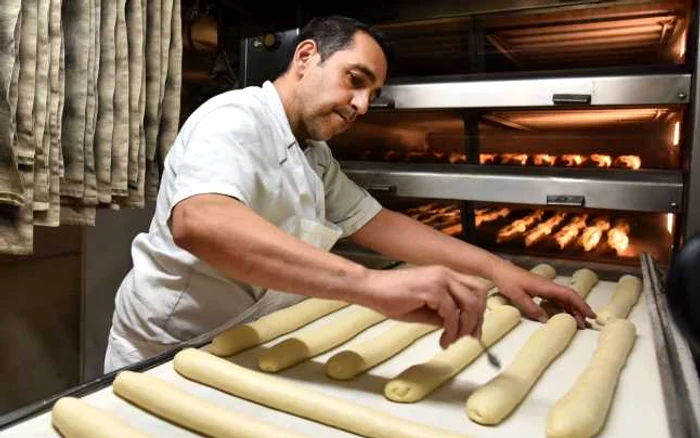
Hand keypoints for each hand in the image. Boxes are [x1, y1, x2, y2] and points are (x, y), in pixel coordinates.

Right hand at [359, 265, 487, 348]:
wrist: (370, 288)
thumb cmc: (391, 297)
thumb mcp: (424, 308)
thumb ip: (442, 313)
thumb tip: (459, 327)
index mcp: (445, 274)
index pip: (476, 289)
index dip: (480, 311)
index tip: (473, 331)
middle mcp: (446, 273)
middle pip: (479, 295)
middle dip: (477, 319)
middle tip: (469, 338)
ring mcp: (440, 279)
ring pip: (469, 305)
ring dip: (465, 328)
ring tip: (452, 341)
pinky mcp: (431, 289)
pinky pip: (452, 314)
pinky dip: (451, 331)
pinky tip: (443, 340)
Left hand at [491, 261, 595, 327]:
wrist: (499, 270)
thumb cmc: (508, 281)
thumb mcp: (517, 296)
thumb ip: (531, 308)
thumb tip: (545, 320)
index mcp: (546, 286)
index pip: (569, 295)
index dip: (581, 305)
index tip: (590, 315)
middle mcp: (548, 286)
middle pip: (569, 298)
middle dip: (579, 310)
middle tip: (585, 325)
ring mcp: (545, 287)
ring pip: (563, 299)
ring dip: (571, 310)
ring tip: (577, 322)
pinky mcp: (540, 289)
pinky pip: (555, 299)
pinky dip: (562, 307)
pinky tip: (563, 315)